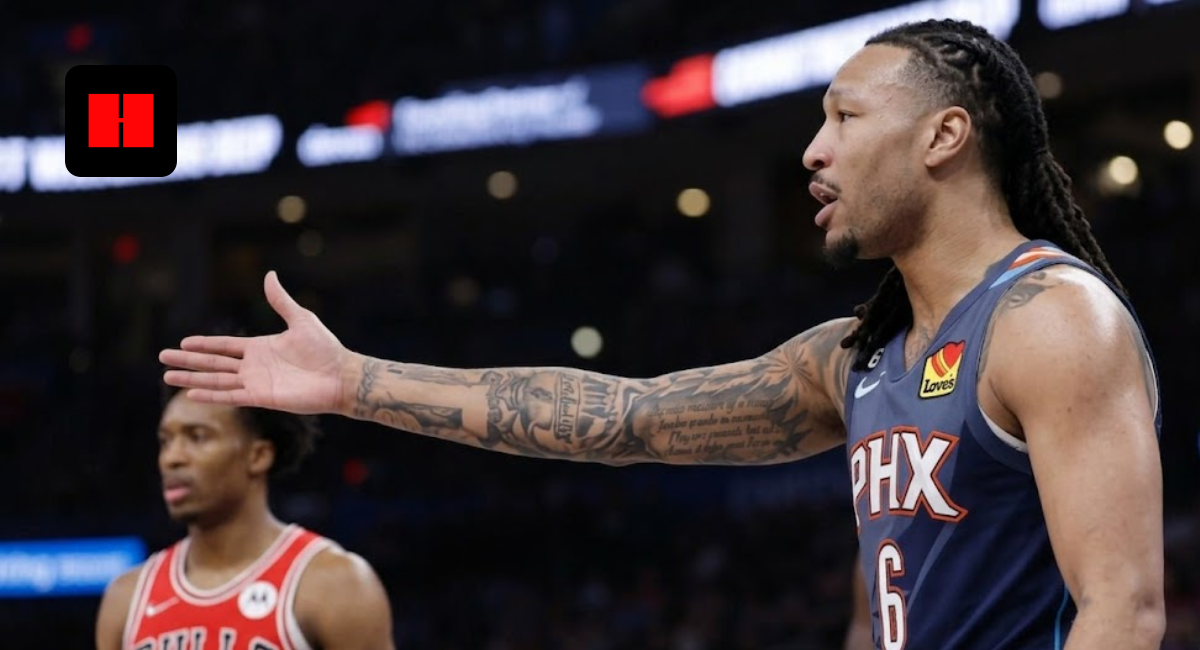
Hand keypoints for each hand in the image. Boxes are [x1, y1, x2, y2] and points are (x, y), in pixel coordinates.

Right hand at [159, 271, 355, 414]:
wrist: (340, 376)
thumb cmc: (325, 349)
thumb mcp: (300, 319)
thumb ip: (280, 301)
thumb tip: (269, 275)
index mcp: (260, 348)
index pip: (224, 346)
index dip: (204, 345)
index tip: (182, 342)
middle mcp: (254, 366)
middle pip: (213, 363)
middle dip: (188, 361)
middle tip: (162, 358)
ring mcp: (256, 383)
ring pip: (216, 380)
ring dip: (192, 379)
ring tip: (167, 376)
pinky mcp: (261, 398)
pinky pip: (230, 396)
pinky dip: (211, 395)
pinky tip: (191, 394)